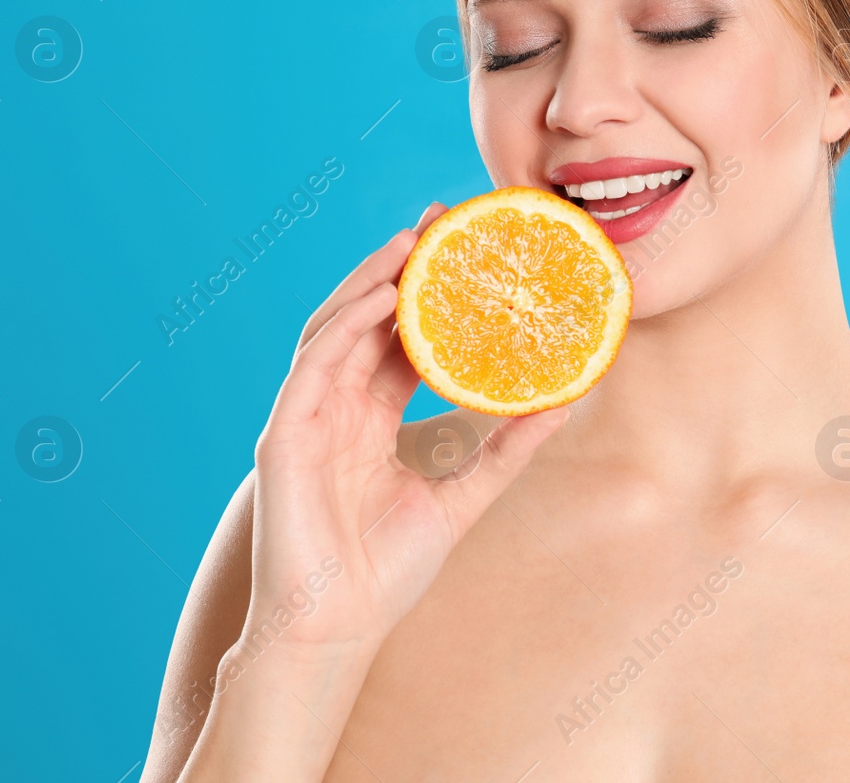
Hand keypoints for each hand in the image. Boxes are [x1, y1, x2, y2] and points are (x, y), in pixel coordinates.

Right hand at [243, 202, 571, 658]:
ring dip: (371, 280)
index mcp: (371, 415)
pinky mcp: (284, 432)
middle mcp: (337, 405)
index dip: (431, 292)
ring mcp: (306, 415)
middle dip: (402, 268)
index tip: (470, 250)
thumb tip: (565, 399)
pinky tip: (380, 294)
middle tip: (445, 222)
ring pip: (336, 327)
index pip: (401, 336)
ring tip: (413, 241)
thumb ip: (508, 444)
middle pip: (368, 318)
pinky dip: (346, 323)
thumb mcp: (464, 491)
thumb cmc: (387, 569)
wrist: (337, 628)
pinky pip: (315, 362)